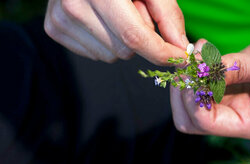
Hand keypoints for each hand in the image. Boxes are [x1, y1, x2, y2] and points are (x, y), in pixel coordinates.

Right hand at [44, 0, 186, 63]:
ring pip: (110, 56)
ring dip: (122, 41)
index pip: (134, 37)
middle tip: (135, 11)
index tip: (181, 58)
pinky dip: (105, 42)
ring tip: (117, 12)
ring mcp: (60, 17)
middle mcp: (75, 4)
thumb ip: (168, 15)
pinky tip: (102, 19)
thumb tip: (180, 47)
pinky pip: (94, 54)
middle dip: (141, 39)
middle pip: (125, 50)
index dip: (161, 53)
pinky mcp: (54, 27)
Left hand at [170, 16, 249, 138]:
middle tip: (191, 61)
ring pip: (192, 100)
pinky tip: (204, 47)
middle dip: (184, 92)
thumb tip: (202, 71)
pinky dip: (196, 66)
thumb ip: (238, 70)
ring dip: (188, 77)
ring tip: (198, 50)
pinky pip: (202, 81)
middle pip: (191, 119)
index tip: (196, 69)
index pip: (206, 121)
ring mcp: (233, 101)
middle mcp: (239, 117)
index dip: (194, 97)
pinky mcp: (231, 82)